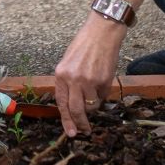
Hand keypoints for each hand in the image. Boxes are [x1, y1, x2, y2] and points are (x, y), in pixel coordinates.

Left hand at [54, 14, 126, 136]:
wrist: (102, 32)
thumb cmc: (84, 45)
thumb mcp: (68, 62)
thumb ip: (67, 82)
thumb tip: (72, 102)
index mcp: (60, 74)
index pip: (61, 103)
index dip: (66, 119)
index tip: (70, 132)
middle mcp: (73, 79)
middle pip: (75, 110)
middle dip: (80, 123)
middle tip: (84, 131)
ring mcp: (89, 80)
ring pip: (92, 105)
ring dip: (94, 106)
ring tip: (96, 94)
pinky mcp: (104, 80)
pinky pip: (103, 95)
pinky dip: (103, 94)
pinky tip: (102, 81)